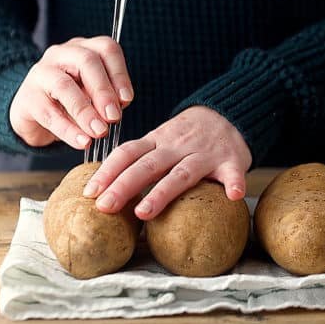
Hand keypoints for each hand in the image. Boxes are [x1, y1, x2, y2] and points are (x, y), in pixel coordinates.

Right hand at [9, 36, 133, 147]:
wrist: (35, 116)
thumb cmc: (72, 103)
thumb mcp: (94, 97)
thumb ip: (108, 99)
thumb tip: (117, 110)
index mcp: (85, 50)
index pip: (106, 49)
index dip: (119, 74)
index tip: (127, 100)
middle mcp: (62, 54)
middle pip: (86, 61)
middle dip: (103, 91)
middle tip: (114, 117)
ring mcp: (41, 73)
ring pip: (64, 85)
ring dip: (85, 111)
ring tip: (99, 131)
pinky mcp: (27, 97)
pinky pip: (48, 112)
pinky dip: (68, 129)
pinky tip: (82, 141)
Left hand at [83, 106, 251, 219]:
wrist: (229, 111)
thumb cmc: (189, 135)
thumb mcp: (161, 139)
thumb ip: (140, 158)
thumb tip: (105, 187)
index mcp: (157, 141)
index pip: (127, 153)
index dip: (107, 171)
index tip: (89, 192)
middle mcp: (177, 146)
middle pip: (147, 166)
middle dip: (123, 186)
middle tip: (104, 207)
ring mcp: (204, 154)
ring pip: (182, 173)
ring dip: (163, 192)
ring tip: (145, 212)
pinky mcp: (232, 161)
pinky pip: (233, 173)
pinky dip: (234, 183)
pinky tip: (234, 196)